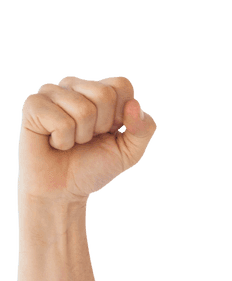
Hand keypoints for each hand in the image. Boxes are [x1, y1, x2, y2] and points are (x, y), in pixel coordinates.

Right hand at [17, 75, 156, 204]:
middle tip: (87, 139)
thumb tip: (134, 104)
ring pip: (84, 109)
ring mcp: (51, 92)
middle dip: (103, 127)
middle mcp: (74, 85)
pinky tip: (54, 143)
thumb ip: (143, 130)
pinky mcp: (33, 105)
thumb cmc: (94, 167)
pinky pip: (62, 122)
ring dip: (82, 136)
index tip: (110, 131)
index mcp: (98, 90)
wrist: (64, 190)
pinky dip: (63, 141)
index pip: (121, 84)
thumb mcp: (129, 152)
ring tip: (71, 141)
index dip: (122, 115)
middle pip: (104, 94)